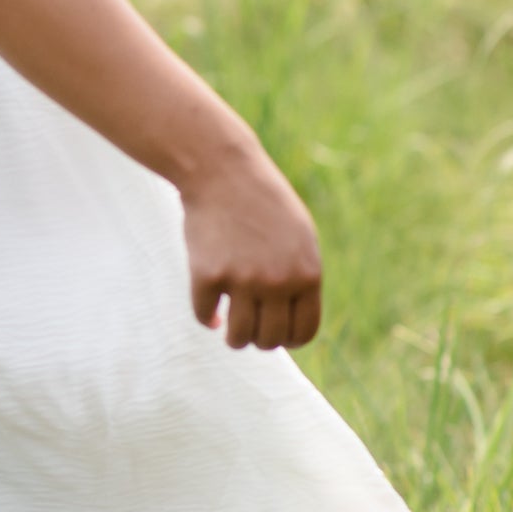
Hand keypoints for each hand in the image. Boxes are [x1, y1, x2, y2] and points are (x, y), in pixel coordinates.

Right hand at [180, 140, 321, 350]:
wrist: (223, 172)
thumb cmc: (262, 203)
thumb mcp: (299, 237)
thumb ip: (300, 277)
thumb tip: (292, 322)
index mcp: (307, 274)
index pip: (304, 331)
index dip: (289, 339)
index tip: (275, 333)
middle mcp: (278, 281)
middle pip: (270, 339)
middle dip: (259, 339)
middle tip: (249, 326)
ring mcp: (243, 280)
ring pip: (238, 338)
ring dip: (234, 338)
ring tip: (229, 326)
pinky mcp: (208, 275)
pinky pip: (205, 316)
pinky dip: (207, 317)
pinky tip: (211, 311)